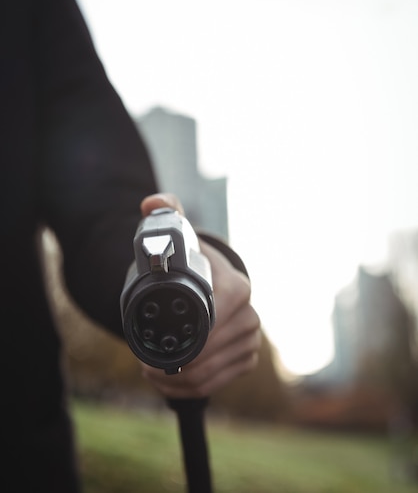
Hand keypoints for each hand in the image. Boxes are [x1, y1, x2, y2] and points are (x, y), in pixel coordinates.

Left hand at [139, 193, 261, 397]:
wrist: (212, 281)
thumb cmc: (191, 260)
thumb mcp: (179, 232)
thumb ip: (165, 211)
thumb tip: (151, 204)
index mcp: (236, 289)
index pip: (208, 330)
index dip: (177, 347)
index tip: (146, 352)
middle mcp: (250, 316)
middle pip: (207, 358)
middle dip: (172, 369)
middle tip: (144, 365)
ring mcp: (251, 339)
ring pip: (211, 375)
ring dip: (178, 383)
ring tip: (153, 374)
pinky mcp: (248, 358)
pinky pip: (219, 384)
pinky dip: (193, 390)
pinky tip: (173, 385)